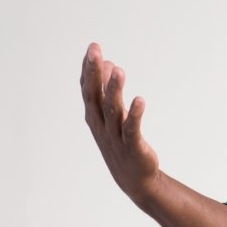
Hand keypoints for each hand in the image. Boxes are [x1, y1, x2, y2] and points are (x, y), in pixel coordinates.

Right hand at [80, 42, 160, 204]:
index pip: (87, 89)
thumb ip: (108, 91)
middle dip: (95, 73)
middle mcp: (101, 124)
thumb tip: (109, 63)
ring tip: (118, 70)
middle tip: (96, 51)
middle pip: (95, 96)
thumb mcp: (112, 115)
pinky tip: (139, 99)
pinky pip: (132, 129)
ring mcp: (115, 136)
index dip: (88, 69)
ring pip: (113, 111)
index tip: (92, 47)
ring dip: (114, 90)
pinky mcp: (133, 147)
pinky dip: (135, 114)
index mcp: (94, 116)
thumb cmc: (120, 142)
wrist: (133, 178)